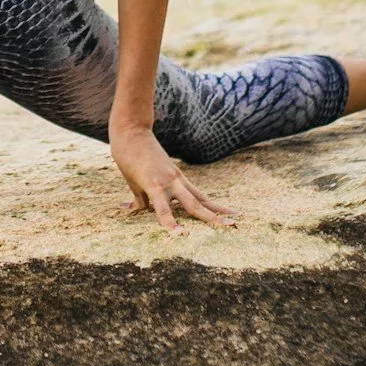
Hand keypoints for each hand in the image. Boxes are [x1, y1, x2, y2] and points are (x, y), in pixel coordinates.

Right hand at [109, 121, 236, 228]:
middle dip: (218, 214)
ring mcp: (167, 182)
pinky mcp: (153, 184)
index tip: (230, 215)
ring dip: (206, 217)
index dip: (215, 208)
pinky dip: (168, 222)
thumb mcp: (140, 177)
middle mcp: (177, 181)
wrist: (131, 131)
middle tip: (235, 224)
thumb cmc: (133, 154)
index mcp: (177, 180)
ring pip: (191, 205)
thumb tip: (137, 208)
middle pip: (201, 202)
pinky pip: (162, 208)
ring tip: (222, 227)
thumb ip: (141, 195)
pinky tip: (176, 233)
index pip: (200, 198)